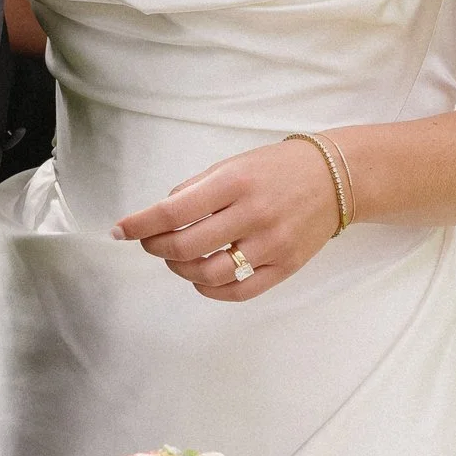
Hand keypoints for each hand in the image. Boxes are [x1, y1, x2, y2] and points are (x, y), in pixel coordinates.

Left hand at [113, 135, 342, 301]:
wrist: (336, 177)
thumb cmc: (277, 168)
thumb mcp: (233, 164)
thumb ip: (196, 188)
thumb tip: (160, 213)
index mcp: (234, 183)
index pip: (174, 211)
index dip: (140, 224)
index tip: (119, 231)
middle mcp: (252, 214)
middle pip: (186, 246)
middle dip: (156, 248)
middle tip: (149, 243)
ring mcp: (271, 244)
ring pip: (208, 274)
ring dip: (181, 270)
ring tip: (177, 258)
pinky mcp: (286, 265)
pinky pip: (239, 291)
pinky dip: (210, 291)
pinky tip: (201, 280)